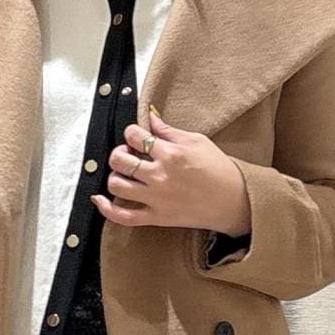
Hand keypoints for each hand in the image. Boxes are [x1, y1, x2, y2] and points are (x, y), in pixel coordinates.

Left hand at [91, 103, 250, 237]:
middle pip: (120, 159)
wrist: (234, 201)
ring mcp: (156, 198)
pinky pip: (123, 216)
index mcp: (170, 153)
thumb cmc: (219, 169)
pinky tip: (100, 199)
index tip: (136, 136)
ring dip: (115, 175)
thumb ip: (169, 130)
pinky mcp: (157, 217)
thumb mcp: (196, 141)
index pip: (135, 136)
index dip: (131, 132)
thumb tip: (150, 117)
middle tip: (128, 153)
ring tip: (124, 173)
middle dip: (119, 152)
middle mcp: (159, 176)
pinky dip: (106, 208)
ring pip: (117, 185)